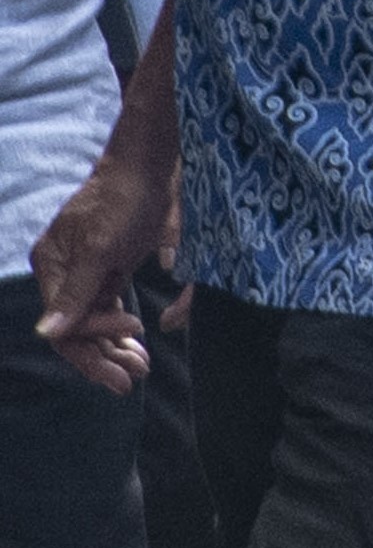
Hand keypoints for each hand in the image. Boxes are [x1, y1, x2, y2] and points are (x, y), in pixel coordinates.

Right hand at [30, 151, 172, 395]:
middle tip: (133, 380)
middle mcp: (62, 272)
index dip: (94, 344)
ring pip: (92, 323)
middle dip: (102, 356)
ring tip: (142, 368)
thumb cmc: (124, 201)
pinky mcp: (108, 270)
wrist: (149, 168)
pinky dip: (120, 330)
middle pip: (75, 329)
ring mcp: (85, 272)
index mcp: (51, 266)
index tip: (135, 346)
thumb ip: (77, 293)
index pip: (64, 324)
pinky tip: (137, 346)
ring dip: (114, 348)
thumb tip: (47, 334)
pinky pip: (107, 310)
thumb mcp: (102, 248)